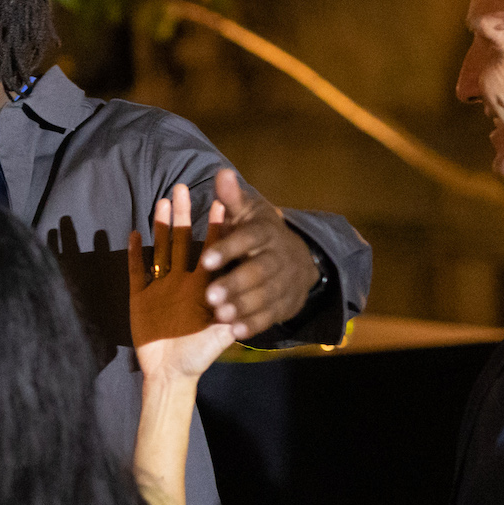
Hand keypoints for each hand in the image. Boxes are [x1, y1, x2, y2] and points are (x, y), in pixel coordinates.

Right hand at [129, 183, 236, 381]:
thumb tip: (245, 297)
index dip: (217, 227)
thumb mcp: (219, 336)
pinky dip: (135, 253)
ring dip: (160, 226)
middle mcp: (182, 281)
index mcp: (203, 287)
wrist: (170, 374)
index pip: (212, 251)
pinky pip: (136, 270)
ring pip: (160, 249)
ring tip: (162, 201)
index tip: (222, 203)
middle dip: (184, 215)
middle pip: (182, 241)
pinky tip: (134, 234)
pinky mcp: (140, 297)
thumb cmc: (198, 357)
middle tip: (183, 188)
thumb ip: (229, 316)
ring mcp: (160, 287)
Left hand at [198, 168, 318, 339]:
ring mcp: (285, 283)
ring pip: (266, 296)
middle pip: (259, 272)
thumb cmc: (258, 233)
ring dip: (243, 307)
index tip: (205, 259)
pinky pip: (271, 317)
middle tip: (210, 296)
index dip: (228, 249)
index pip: (248, 239)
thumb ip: (232, 198)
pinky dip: (255, 325)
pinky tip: (235, 332)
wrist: (298, 258)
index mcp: (266, 233)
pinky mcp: (285, 305)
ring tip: (219, 316)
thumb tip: (221, 173)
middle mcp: (278, 258)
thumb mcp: (248, 213)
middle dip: (236, 284)